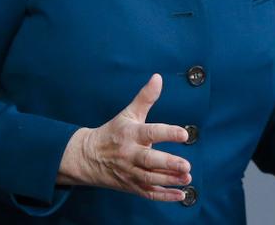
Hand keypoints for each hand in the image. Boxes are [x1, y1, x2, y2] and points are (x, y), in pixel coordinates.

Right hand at [58, 73, 191, 200]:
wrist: (88, 157)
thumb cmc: (112, 133)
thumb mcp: (128, 113)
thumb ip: (145, 97)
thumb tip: (158, 78)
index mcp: (130, 134)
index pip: (150, 132)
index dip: (167, 133)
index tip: (184, 134)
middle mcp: (130, 154)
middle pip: (149, 160)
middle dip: (168, 163)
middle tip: (186, 164)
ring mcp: (130, 172)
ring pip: (150, 179)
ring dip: (169, 180)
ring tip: (187, 177)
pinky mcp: (131, 186)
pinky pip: (148, 194)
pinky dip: (165, 196)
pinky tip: (181, 195)